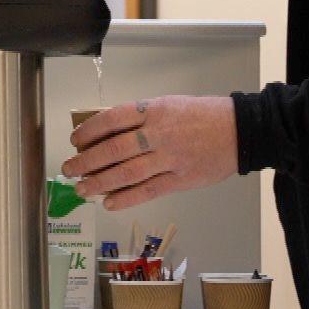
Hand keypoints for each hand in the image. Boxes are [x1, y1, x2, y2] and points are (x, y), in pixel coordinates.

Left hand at [60, 95, 237, 210]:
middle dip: (86, 161)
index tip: (75, 140)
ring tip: (82, 188)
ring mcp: (170, 158)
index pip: (112, 119)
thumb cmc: (202, 116)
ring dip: (99, 182)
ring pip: (127, 173)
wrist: (240, 130)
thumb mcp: (169, 105)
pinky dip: (125, 198)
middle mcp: (159, 133)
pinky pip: (148, 191)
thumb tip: (107, 134)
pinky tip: (108, 202)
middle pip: (114, 149)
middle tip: (69, 169)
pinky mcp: (180, 179)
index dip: (89, 131)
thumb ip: (141, 118)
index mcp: (154, 110)